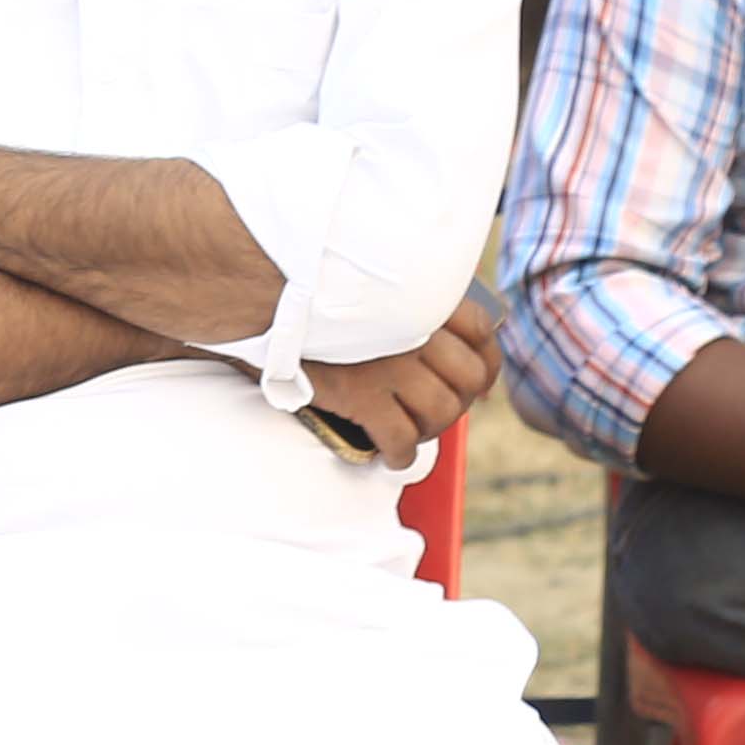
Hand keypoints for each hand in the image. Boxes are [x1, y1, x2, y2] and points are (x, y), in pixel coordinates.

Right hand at [298, 302, 500, 469]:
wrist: (259, 304)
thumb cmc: (314, 299)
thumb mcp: (373, 289)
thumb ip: (412, 306)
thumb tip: (464, 346)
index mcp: (422, 298)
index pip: (482, 332)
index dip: (486, 365)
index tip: (477, 383)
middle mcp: (415, 328)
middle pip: (468, 379)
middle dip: (459, 403)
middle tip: (435, 413)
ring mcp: (391, 363)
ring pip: (441, 412)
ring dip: (431, 431)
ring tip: (412, 434)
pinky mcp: (361, 394)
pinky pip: (400, 437)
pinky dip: (402, 454)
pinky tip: (393, 455)